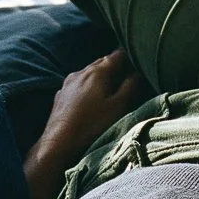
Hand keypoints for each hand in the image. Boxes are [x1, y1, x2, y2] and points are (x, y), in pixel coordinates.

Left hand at [22, 50, 149, 198]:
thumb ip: (131, 86)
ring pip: (89, 72)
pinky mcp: (60, 96)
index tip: (140, 61)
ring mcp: (68, 83)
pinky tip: (92, 97)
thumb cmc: (91, 126)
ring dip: (102, 76)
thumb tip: (138, 72)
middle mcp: (81, 72)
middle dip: (116, 65)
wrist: (58, 144)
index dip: (131, 56)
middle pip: (103, 62)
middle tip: (129, 72)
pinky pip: (79, 84)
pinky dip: (89, 86)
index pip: (118, 54)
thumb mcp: (118, 106)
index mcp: (97, 72)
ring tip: (112, 86)